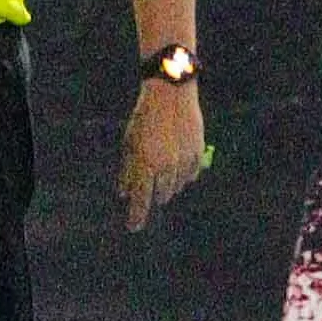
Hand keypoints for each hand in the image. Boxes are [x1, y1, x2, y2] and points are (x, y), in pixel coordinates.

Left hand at [118, 76, 210, 229]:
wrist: (171, 92)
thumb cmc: (145, 116)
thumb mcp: (129, 141)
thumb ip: (127, 169)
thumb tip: (123, 193)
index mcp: (145, 162)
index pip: (140, 199)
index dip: (136, 216)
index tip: (133, 228)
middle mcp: (166, 165)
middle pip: (160, 195)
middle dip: (153, 196)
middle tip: (149, 190)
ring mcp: (184, 160)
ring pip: (176, 187)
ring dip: (168, 186)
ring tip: (162, 171)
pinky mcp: (198, 153)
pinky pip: (190, 175)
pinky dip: (183, 176)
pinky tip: (177, 167)